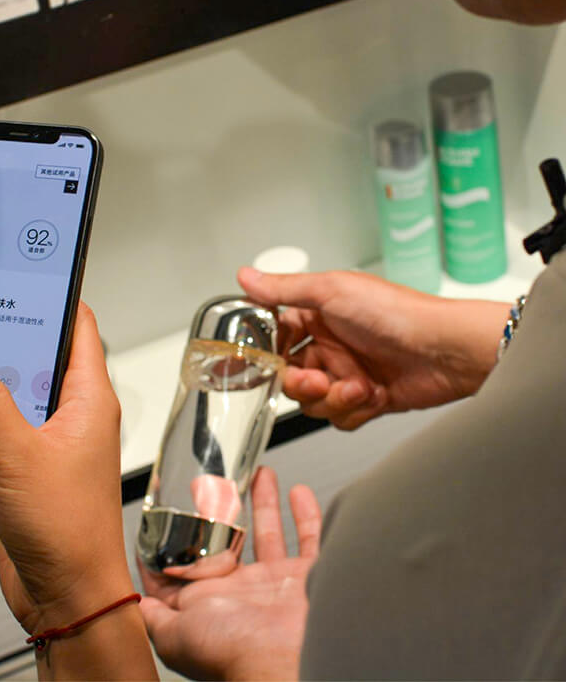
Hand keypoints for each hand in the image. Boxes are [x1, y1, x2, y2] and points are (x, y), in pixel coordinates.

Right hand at [0, 305, 131, 633]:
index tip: (23, 285)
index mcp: (84, 400)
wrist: (66, 597)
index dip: (54, 304)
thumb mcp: (21, 454)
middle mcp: (62, 419)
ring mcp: (35, 451)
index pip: (77, 331)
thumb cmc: (68, 527)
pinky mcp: (12, 482)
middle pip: (16, 372)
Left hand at [140, 467, 320, 680]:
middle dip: (221, 510)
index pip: (187, 567)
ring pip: (268, 533)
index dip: (176, 538)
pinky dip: (307, 515)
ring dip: (263, 502)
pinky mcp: (305, 576)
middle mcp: (242, 592)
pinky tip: (298, 494)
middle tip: (215, 482)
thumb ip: (155, 616)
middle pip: (227, 541)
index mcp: (210, 602)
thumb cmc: (233, 650)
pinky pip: (309, 539)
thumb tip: (136, 603)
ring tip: (259, 474)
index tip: (168, 509)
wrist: (284, 659)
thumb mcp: (175, 632)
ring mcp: (275, 584)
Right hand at [238, 267, 509, 429]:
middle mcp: (330, 344)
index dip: (268, 353)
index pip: (277, 337)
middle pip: (290, 376)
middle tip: (318, 379)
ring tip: (357, 386)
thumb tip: (246, 276)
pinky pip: (339, 417)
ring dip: (333, 398)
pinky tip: (374, 395)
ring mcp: (347, 373)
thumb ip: (285, 289)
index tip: (262, 363)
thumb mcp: (333, 291)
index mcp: (318, 314)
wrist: (446, 350)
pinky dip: (354, 411)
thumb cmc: (397, 313)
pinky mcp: (366, 399)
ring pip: (313, 402)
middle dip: (302, 383)